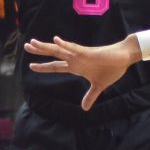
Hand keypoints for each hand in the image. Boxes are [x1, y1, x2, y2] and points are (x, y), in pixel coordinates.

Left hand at [25, 35, 139, 111]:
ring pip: (59, 49)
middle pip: (53, 54)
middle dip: (39, 51)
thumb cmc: (111, 68)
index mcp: (76, 67)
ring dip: (46, 46)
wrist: (124, 58)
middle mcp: (75, 59)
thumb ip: (90, 96)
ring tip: (33, 42)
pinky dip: (65, 44)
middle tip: (26, 46)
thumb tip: (85, 108)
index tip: (31, 66)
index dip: (44, 67)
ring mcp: (80, 55)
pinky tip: (56, 40)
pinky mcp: (88, 52)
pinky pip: (74, 48)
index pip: (56, 66)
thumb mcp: (98, 86)